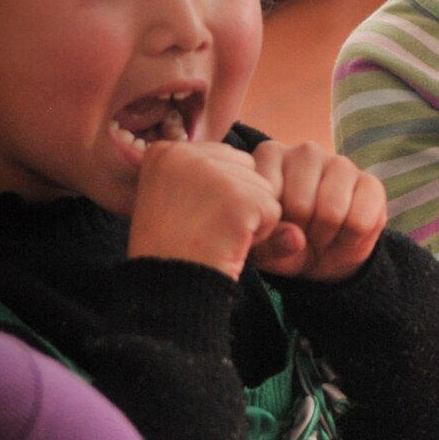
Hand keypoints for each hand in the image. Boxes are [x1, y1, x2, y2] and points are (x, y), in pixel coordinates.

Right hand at [127, 140, 282, 279]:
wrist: (167, 286)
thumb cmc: (172, 252)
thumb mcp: (180, 203)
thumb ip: (211, 179)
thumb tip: (255, 169)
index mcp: (166, 152)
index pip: (224, 158)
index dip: (220, 196)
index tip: (193, 218)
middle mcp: (185, 153)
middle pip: (247, 167)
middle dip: (240, 201)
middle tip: (207, 229)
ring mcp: (211, 173)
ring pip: (264, 187)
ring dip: (250, 218)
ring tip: (215, 236)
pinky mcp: (237, 197)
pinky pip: (272, 210)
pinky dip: (259, 234)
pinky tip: (228, 244)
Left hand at [248, 140, 386, 281]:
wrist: (321, 256)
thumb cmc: (282, 241)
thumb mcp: (263, 249)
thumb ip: (269, 244)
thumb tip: (296, 238)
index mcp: (270, 155)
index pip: (267, 195)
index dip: (270, 224)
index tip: (272, 227)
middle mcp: (306, 152)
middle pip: (300, 205)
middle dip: (300, 232)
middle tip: (300, 234)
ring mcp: (341, 163)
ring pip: (332, 212)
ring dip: (326, 237)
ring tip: (320, 235)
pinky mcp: (371, 183)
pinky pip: (360, 222)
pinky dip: (350, 240)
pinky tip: (343, 235)